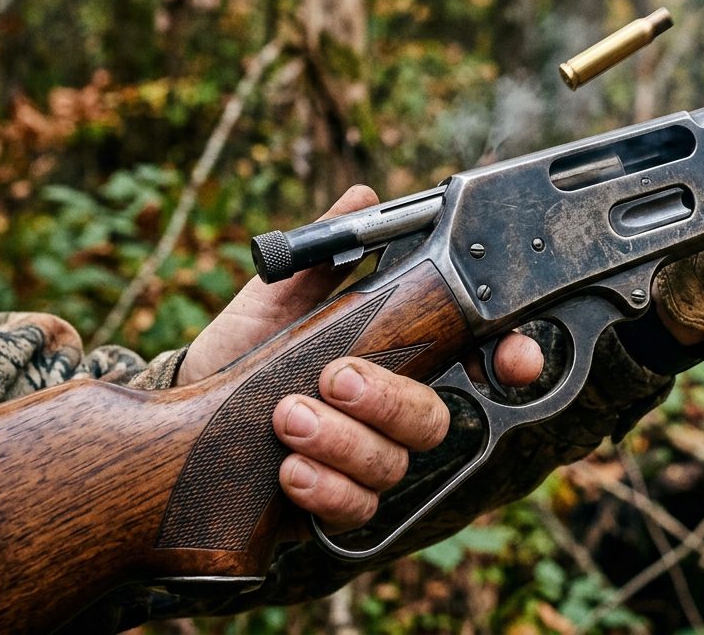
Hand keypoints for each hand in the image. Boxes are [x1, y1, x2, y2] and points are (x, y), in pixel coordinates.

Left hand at [176, 186, 543, 532]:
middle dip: (387, 400)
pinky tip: (288, 470)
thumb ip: (327, 248)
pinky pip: (355, 509)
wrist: (188, 402)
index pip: (477, 358)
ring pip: (394, 465)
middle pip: (433, 420)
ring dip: (343, 441)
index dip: (512, 359)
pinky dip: (326, 489)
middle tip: (336, 377)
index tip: (516, 360)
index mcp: (397, 356)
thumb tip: (363, 193)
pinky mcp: (332, 502)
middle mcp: (390, 413)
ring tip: (287, 417)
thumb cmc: (246, 344)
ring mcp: (365, 462)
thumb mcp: (280, 290)